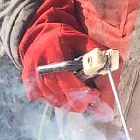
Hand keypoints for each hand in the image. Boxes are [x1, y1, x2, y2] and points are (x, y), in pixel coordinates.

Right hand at [17, 0, 112, 120]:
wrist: (40, 37)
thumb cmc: (65, 39)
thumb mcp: (83, 40)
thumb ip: (97, 54)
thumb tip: (111, 72)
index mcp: (53, 53)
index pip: (67, 80)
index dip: (82, 92)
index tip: (95, 94)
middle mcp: (39, 67)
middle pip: (60, 95)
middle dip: (79, 102)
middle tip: (90, 101)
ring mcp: (31, 77)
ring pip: (53, 100)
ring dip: (69, 103)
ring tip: (80, 98)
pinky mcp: (28, 84)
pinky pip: (45, 100)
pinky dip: (58, 100)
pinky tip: (64, 93)